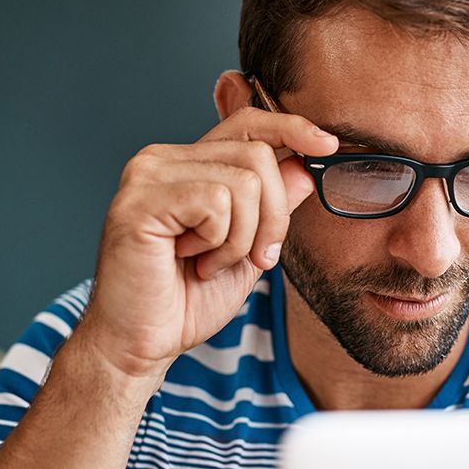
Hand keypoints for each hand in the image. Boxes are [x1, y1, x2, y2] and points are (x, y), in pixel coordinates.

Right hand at [75, 105, 337, 389]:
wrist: (141, 344)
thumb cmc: (186, 300)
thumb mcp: (247, 249)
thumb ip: (271, 208)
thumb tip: (304, 167)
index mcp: (186, 165)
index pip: (246, 124)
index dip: (291, 128)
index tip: (328, 145)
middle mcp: (162, 160)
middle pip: (257, 155)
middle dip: (274, 216)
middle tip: (254, 258)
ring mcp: (147, 176)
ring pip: (244, 181)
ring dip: (243, 238)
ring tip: (210, 264)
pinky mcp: (140, 200)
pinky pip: (216, 202)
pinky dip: (220, 242)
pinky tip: (193, 261)